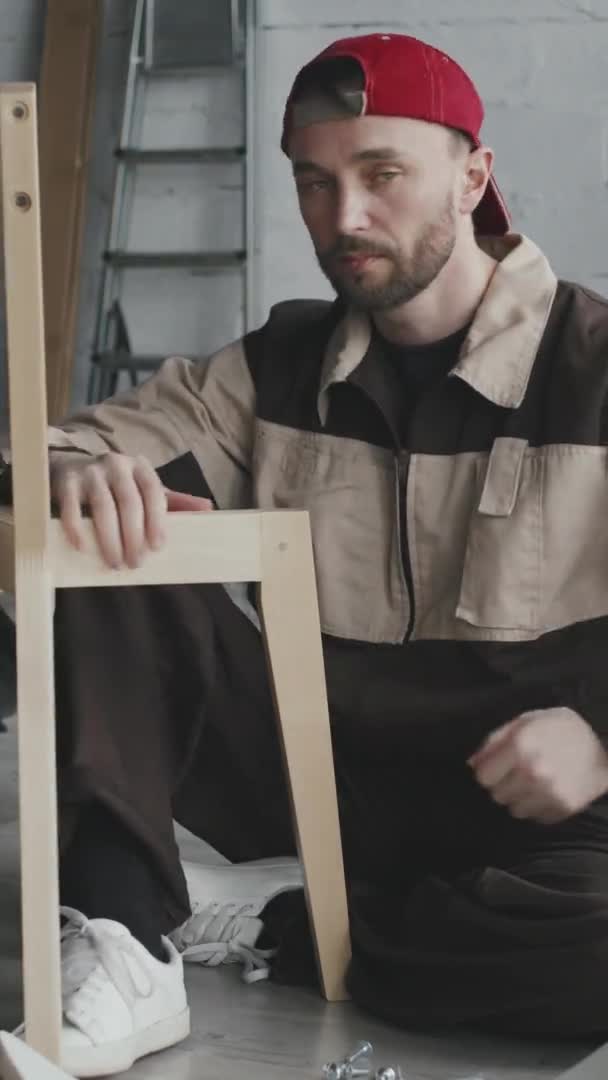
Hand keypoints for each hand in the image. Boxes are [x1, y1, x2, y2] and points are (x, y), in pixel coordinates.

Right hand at [50, 451, 213, 568]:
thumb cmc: (117, 484)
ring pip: (102, 506)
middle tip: (135, 563)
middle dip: (133, 536)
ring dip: (109, 537)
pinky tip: (82, 547)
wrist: (72, 465)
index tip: (158, 547)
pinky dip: (76, 527)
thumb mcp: (145, 489)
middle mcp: (117, 464)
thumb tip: (209, 508)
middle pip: (129, 502)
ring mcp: (90, 471)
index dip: (157, 520)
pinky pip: (71, 506)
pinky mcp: (66, 480)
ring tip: (114, 562)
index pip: (153, 492)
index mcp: (140, 467)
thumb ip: (175, 501)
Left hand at [468, 707, 607, 824]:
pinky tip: (549, 791)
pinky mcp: (563, 807)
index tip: (499, 767)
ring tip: (535, 783)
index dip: (489, 771)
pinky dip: (539, 807)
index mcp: (520, 745)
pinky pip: (535, 817)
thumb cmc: (559, 729)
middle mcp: (532, 771)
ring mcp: (549, 792)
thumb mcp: (525, 721)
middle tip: (520, 773)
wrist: (605, 744)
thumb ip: (495, 741)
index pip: (483, 776)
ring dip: (520, 798)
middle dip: (504, 785)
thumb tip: (472, 764)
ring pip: (515, 810)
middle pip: (497, 795)